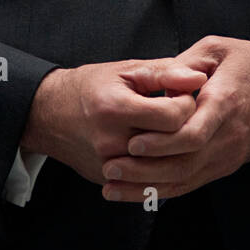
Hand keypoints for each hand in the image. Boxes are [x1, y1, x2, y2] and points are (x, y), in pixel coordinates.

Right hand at [20, 58, 207, 186]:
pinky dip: (157, 163)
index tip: (182, 96)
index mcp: (116, 109)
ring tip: (167, 128)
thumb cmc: (91, 86)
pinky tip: (155, 147)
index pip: (173, 117)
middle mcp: (110, 142)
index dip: (187, 104)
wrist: (50, 114)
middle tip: (179, 112)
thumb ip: (165, 73)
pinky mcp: (106, 179)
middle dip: (184, 126)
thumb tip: (199, 79)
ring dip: (173, 148)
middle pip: (170, 144)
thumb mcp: (126, 70)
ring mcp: (107, 166)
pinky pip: (145, 179)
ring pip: (161, 166)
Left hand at [100, 35, 249, 203]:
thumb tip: (159, 79)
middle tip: (111, 167)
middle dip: (145, 169)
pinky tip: (138, 193)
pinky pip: (193, 183)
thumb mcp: (217, 49)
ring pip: (186, 179)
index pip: (194, 133)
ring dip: (148, 186)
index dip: (162, 142)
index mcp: (225, 103)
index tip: (133, 143)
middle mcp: (228, 136)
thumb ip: (186, 64)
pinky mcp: (226, 165)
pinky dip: (164, 190)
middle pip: (185, 163)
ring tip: (113, 186)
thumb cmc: (248, 63)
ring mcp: (228, 155)